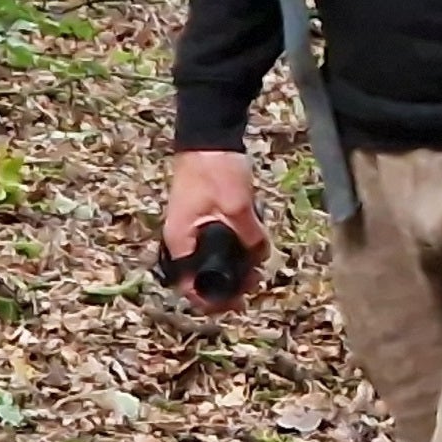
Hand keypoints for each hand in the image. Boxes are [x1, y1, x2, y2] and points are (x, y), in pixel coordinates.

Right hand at [160, 150, 268, 313]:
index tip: (236, 305)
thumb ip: (250, 236)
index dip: (213, 300)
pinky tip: (254, 247)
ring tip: (257, 268)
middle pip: (203, 274)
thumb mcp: (237, 207)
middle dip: (229, 283)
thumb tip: (260, 258)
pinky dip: (236, 248)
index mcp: (180, 241)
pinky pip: (219, 241)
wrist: (209, 136)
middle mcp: (183, 239)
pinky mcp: (205, 216)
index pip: (190, 285)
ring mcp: (193, 227)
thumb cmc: (215, 170)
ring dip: (235, 266)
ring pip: (213, 258)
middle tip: (254, 284)